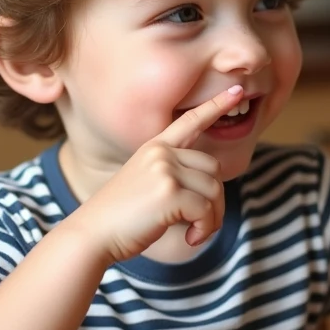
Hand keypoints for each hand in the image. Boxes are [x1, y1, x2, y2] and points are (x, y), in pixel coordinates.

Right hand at [72, 85, 243, 262]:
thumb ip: (174, 175)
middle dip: (215, 201)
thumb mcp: (145, 184)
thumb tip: (212, 187)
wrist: (92, 234)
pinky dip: (204, 229)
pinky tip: (190, 239)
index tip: (237, 91)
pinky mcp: (169, 193)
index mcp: (155, 147)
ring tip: (194, 233)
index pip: (190, 121)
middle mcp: (161, 153)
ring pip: (215, 191)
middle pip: (214, 169)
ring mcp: (164, 170)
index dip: (215, 106)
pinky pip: (206, 210)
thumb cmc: (120, 216)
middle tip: (200, 224)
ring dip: (212, 218)